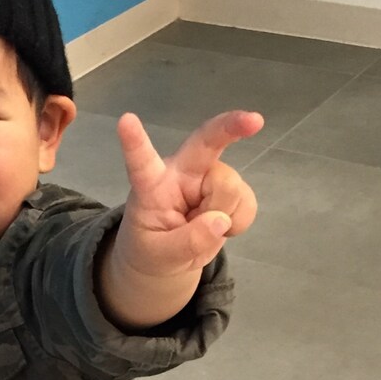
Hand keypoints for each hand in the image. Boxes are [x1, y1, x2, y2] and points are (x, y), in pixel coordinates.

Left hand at [116, 110, 262, 278]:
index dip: (135, 142)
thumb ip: (186, 243)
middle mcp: (182, 172)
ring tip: (202, 230)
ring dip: (224, 216)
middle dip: (231, 127)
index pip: (141, 161)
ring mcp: (208, 178)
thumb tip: (220, 221)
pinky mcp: (229, 190)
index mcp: (151, 184)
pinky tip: (222, 227)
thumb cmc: (151, 250)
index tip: (126, 120)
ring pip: (231, 188)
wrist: (167, 259)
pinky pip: (247, 201)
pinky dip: (240, 221)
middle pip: (207, 142)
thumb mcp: (159, 256)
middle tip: (254, 121)